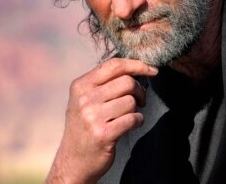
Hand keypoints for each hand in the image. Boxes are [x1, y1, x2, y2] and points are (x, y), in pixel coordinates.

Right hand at [46, 58, 158, 183]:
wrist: (73, 160)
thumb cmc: (84, 127)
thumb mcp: (84, 100)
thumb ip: (103, 83)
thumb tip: (135, 68)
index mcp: (80, 86)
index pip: (113, 65)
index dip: (137, 64)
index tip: (152, 70)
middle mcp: (84, 99)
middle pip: (127, 82)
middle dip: (139, 90)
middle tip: (140, 100)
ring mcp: (93, 117)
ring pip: (131, 101)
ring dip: (136, 109)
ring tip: (127, 116)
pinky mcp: (104, 134)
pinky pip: (133, 119)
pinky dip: (138, 121)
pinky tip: (131, 125)